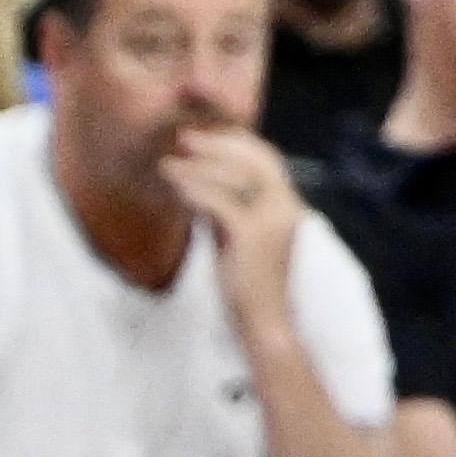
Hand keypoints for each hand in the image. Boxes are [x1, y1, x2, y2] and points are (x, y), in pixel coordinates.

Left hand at [159, 125, 304, 336]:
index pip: (268, 160)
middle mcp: (285, 209)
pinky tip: (172, 186)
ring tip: (167, 163)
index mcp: (288, 207)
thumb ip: (231, 208)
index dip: (238, 143)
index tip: (206, 136)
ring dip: (196, 165)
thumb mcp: (240, 237)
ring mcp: (271, 221)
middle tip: (183, 138)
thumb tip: (203, 183)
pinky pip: (217, 200)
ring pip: (233, 176)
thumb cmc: (248, 283)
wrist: (262, 320)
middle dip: (217, 145)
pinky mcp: (251, 235)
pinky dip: (192, 189)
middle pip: (254, 159)